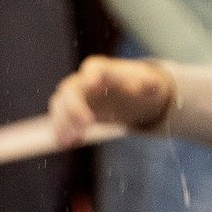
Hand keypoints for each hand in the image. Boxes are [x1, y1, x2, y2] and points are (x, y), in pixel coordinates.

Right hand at [49, 56, 176, 144]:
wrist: (132, 96)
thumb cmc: (142, 88)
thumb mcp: (151, 86)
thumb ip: (149, 84)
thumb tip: (151, 83)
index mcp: (103, 69)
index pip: (93, 68)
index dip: (91, 75)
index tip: (92, 84)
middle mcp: (84, 79)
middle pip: (70, 88)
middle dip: (75, 106)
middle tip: (89, 125)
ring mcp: (75, 94)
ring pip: (59, 103)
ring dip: (63, 121)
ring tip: (73, 138)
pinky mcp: (72, 110)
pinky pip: (59, 118)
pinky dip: (60, 130)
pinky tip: (66, 143)